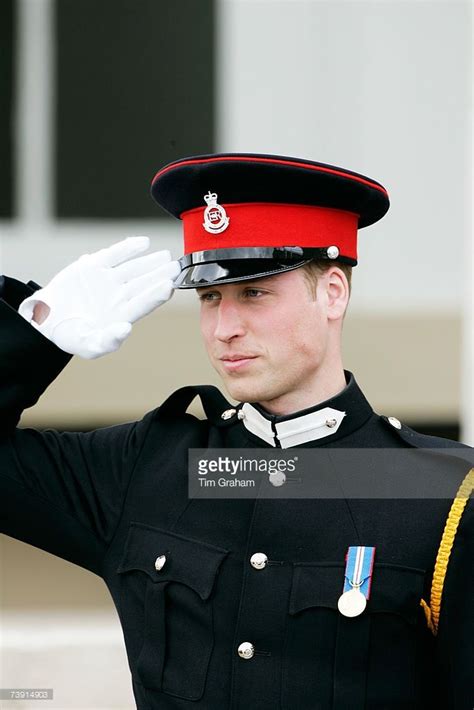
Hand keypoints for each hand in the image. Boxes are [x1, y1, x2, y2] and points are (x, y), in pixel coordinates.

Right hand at [18, 237, 180, 358]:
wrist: (47, 318)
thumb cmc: (72, 336)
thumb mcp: (88, 345)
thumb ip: (108, 341)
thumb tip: (126, 329)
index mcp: (122, 315)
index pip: (144, 303)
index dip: (157, 294)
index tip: (170, 286)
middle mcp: (119, 296)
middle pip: (143, 283)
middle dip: (160, 275)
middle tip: (177, 266)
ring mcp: (108, 280)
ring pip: (133, 268)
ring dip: (149, 261)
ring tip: (165, 255)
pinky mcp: (94, 266)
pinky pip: (115, 255)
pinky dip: (128, 248)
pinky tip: (144, 242)